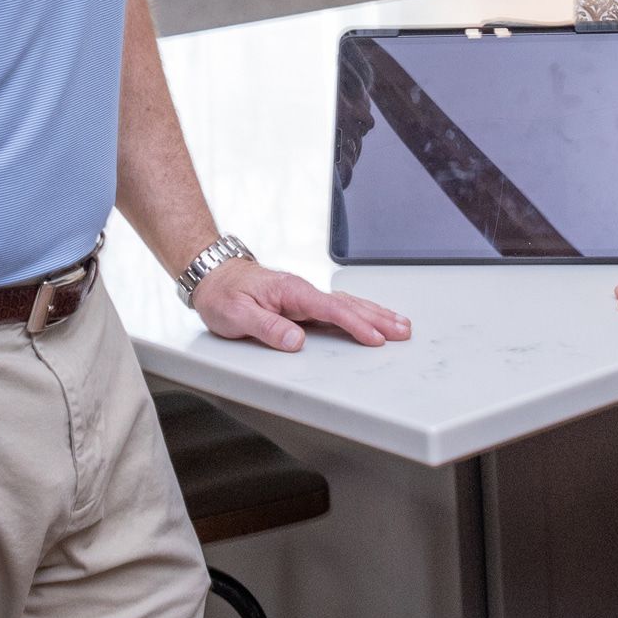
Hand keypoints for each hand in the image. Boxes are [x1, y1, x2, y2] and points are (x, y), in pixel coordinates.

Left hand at [193, 257, 410, 351]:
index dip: (355, 325)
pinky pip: (338, 307)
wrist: (214, 276)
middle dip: (378, 318)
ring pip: (348, 304)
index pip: (331, 310)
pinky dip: (360, 312)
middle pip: (349, 304)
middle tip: (403, 331)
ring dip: (375, 314)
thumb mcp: (237, 314)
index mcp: (291, 291)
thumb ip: (267, 327)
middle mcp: (302, 291)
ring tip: (400, 325)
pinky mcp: (303, 303)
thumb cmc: (223, 294)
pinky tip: (372, 317)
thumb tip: (296, 341)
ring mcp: (305, 296)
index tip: (374, 339)